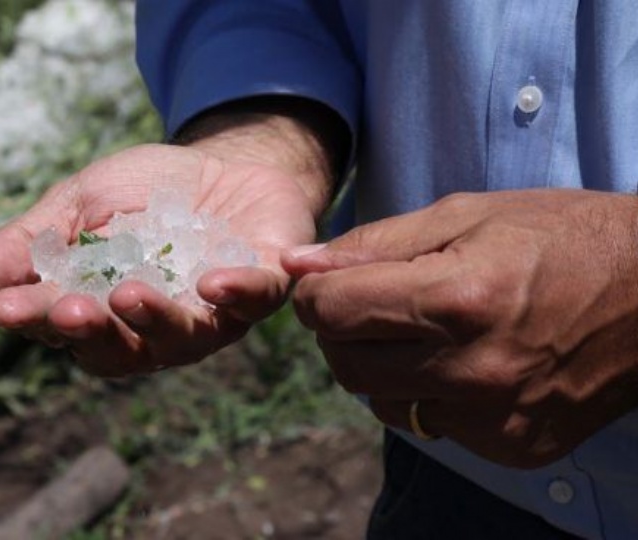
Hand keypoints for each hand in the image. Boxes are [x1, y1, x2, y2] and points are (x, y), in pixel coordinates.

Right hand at [0, 142, 323, 375]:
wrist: (225, 165)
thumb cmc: (144, 194)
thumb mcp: (79, 206)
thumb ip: (32, 243)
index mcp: (108, 313)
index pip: (65, 327)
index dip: (38, 321)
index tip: (7, 310)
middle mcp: (158, 328)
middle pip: (123, 348)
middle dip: (93, 332)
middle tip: (67, 311)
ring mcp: (214, 313)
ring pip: (185, 336)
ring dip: (156, 320)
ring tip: (127, 296)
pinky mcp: (265, 284)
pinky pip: (255, 299)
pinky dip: (237, 293)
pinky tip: (213, 284)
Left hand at [283, 189, 637, 467]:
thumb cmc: (561, 238)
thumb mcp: (466, 215)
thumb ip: (374, 244)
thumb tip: (297, 264)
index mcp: (456, 300)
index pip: (330, 313)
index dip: (316, 293)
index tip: (331, 281)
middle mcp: (472, 370)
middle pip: (345, 366)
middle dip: (341, 332)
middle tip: (372, 304)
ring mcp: (494, 417)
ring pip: (383, 403)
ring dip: (382, 367)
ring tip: (426, 331)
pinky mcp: (512, 446)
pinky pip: (434, 426)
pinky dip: (429, 395)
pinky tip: (464, 362)